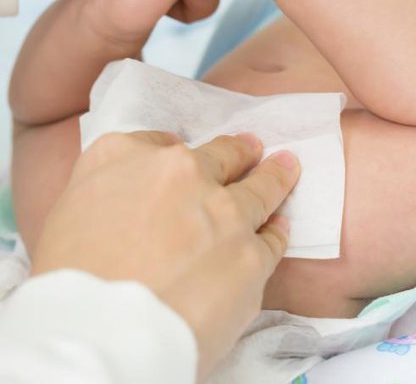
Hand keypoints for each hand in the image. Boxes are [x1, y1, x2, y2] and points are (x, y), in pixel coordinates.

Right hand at [30, 131, 299, 379]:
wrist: (102, 332)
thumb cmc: (69, 279)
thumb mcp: (67, 212)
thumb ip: (110, 188)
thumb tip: (141, 189)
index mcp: (125, 158)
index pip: (157, 143)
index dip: (173, 153)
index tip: (189, 156)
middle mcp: (182, 174)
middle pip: (222, 155)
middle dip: (240, 151)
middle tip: (253, 147)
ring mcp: (224, 214)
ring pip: (261, 188)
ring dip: (276, 176)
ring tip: (288, 167)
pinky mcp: (251, 256)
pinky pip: (272, 239)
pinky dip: (276, 232)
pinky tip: (280, 226)